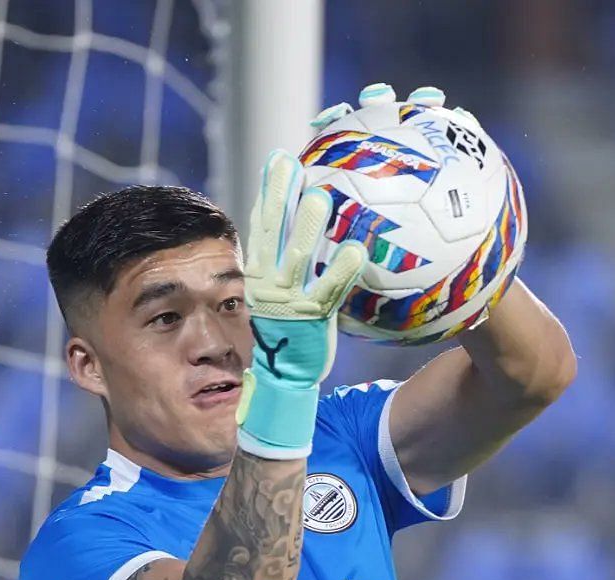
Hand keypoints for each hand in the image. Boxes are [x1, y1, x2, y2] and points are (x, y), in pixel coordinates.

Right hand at [236, 150, 365, 457]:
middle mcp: (269, 285)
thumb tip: (301, 231)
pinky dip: (340, 270)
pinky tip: (355, 249)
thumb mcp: (277, 297)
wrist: (281, 382)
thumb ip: (284, 265)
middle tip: (291, 165)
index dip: (268, 193)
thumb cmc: (286, 335)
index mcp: (258, 276)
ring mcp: (288, 302)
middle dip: (280, 198)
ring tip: (320, 196)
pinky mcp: (311, 320)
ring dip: (307, 226)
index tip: (277, 162)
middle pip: (272, 234)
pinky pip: (328, 291)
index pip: (261, 228)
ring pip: (297, 257)